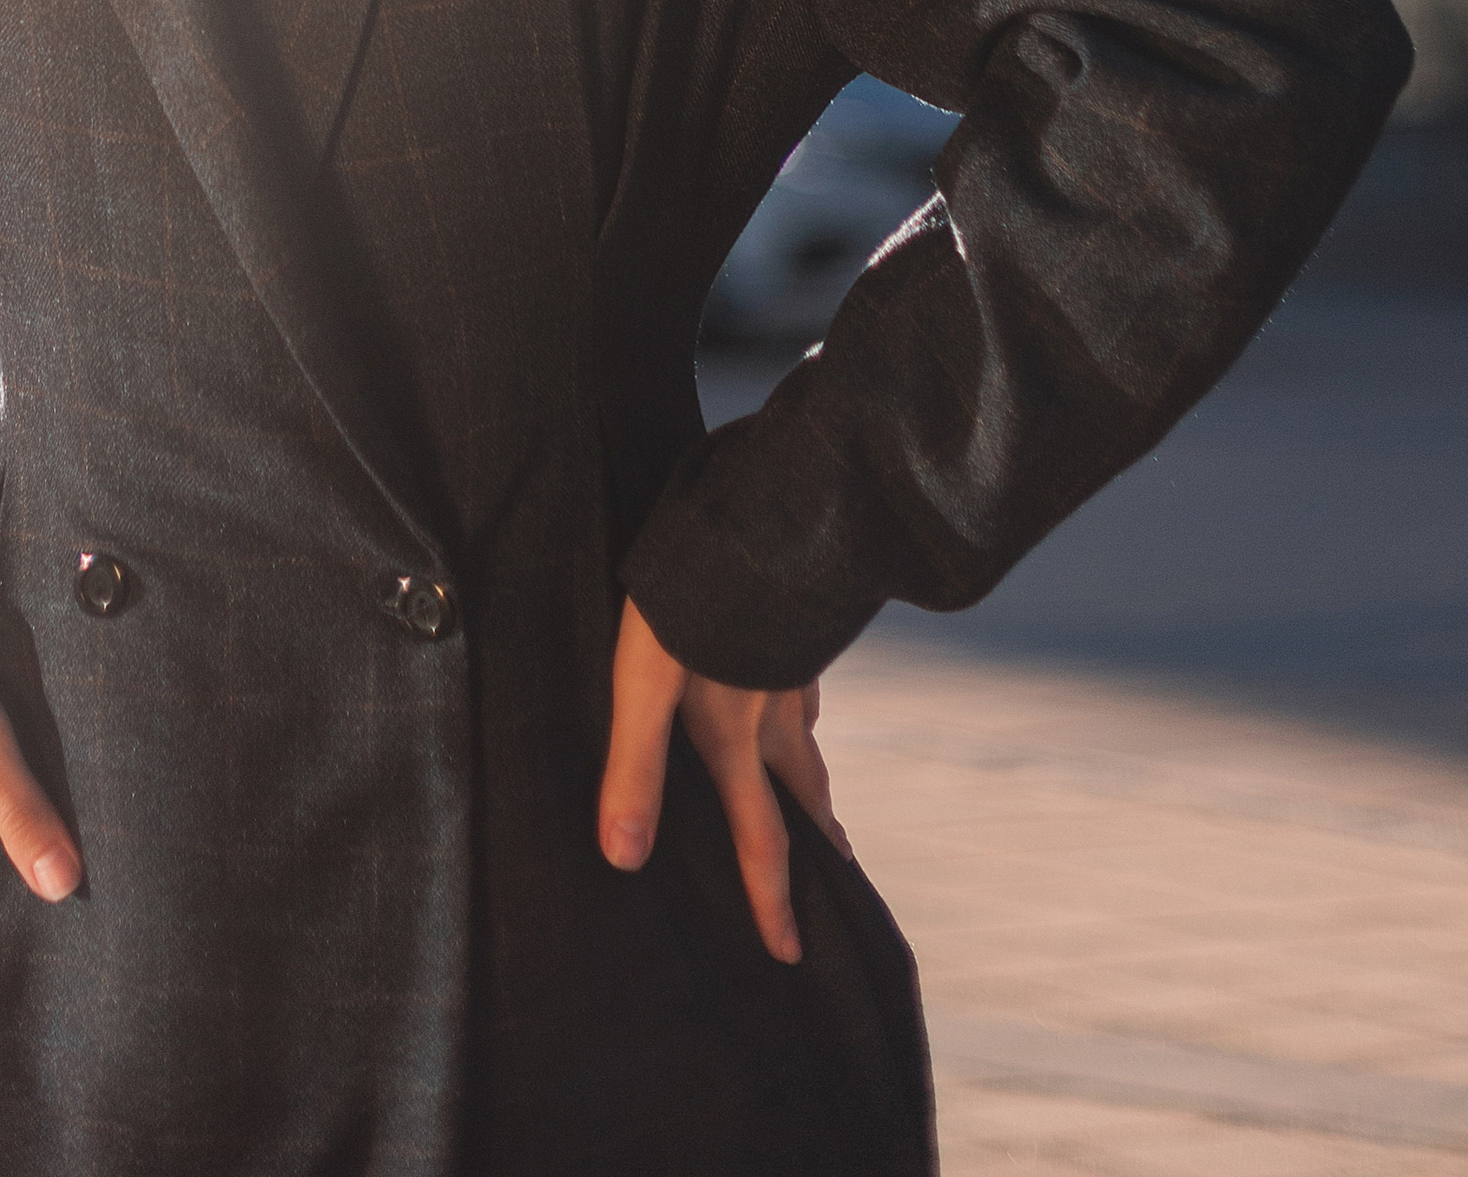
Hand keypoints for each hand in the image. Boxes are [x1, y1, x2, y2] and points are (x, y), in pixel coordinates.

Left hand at [596, 593, 848, 964]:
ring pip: (810, 738)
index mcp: (737, 738)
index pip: (759, 838)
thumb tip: (624, 860)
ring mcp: (793, 666)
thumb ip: (633, 767)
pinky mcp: (794, 623)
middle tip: (842, 879)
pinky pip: (807, 685)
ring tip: (823, 802)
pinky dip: (806, 709)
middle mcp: (776, 712)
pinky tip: (799, 695)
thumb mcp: (642, 682)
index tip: (787, 953)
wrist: (756, 512)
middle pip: (803, 794)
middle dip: (819, 845)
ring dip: (816, 780)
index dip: (770, 900)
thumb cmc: (686, 600)